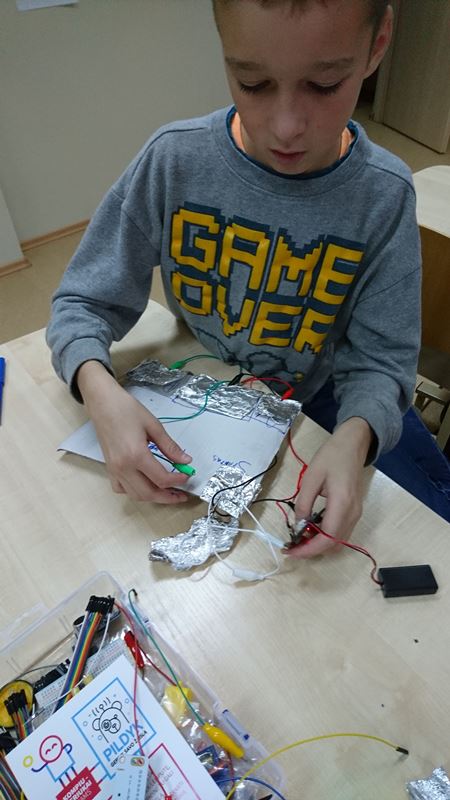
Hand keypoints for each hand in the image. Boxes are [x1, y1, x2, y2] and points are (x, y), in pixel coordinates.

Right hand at [76, 361, 191, 502]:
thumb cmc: (126, 409)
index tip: (187, 476)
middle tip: (181, 494)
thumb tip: (185, 460)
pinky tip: (145, 485)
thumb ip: (170, 447)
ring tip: (167, 493)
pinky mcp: (109, 468)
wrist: (103, 403)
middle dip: (167, 497)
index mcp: (136, 455)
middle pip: (149, 493)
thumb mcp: (154, 425)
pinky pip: (122, 489)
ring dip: (153, 497)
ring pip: (135, 495)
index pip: (161, 479)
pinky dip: (135, 492)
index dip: (177, 481)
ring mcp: (114, 469)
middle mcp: (123, 467)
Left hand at [287, 417, 372, 557]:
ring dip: (319, 545)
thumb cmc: (331, 456)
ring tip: (298, 539)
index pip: (327, 538)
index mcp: (342, 503)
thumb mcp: (311, 477)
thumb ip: (303, 503)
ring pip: (338, 542)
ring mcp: (356, 513)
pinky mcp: (354, 511)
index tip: (290, 551)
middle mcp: (353, 513)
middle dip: (311, 550)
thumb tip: (298, 525)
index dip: (308, 549)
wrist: (353, 444)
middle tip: (291, 546)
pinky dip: (326, 537)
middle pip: (334, 545)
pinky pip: (341, 532)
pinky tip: (311, 530)